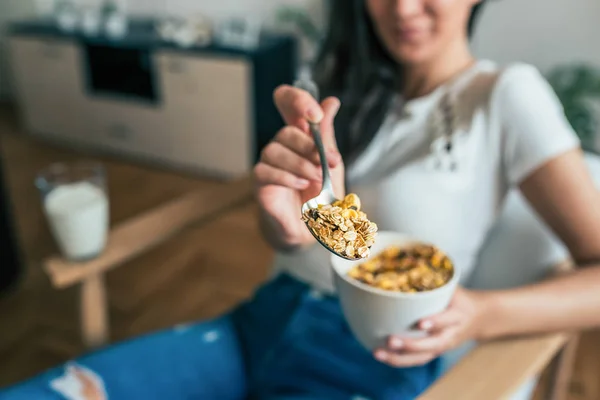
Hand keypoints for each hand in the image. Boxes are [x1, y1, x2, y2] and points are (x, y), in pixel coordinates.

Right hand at [254, 85, 344, 246]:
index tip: (316, 114)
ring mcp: (268, 162)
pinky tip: (301, 184)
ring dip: (300, 164)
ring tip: (316, 178)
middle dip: (310, 148)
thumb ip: (327, 134)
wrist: (312, 226)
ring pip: (275, 151)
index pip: (287, 101)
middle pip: (286, 131)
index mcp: (299, 134)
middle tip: (329, 164)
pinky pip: (265, 171)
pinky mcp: (260, 181)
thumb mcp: (331, 161)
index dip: (297, 100)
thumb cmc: (320, 192)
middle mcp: (281, 145)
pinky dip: (286, 177)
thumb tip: (331, 101)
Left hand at [373, 288, 488, 366]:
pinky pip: (416, 360)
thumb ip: (434, 277)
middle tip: (390, 340)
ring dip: (399, 358)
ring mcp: (442, 346)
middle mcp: (451, 334)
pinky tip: (380, 355)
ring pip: (422, 357)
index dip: (436, 322)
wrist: (478, 317)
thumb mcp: (452, 286)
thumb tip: (407, 259)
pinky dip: (398, 360)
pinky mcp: (434, 353)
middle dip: (411, 345)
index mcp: (458, 314)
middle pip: (433, 344)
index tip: (421, 323)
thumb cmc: (458, 297)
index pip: (448, 320)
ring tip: (378, 353)